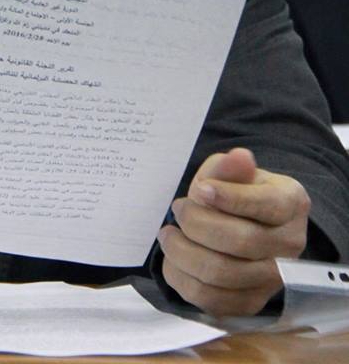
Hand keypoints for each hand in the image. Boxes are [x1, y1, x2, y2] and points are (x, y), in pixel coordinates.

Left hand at [158, 147, 309, 316]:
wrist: (240, 223)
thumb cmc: (233, 192)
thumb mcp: (229, 171)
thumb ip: (230, 167)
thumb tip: (240, 158)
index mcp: (291, 203)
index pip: (266, 204)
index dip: (229, 198)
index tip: (199, 189)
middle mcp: (290, 244)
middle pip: (241, 241)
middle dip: (197, 223)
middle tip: (178, 208)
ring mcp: (273, 279)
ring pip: (222, 274)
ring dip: (184, 252)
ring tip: (168, 234)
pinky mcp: (250, 302)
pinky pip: (211, 300)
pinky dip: (183, 278)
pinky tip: (173, 259)